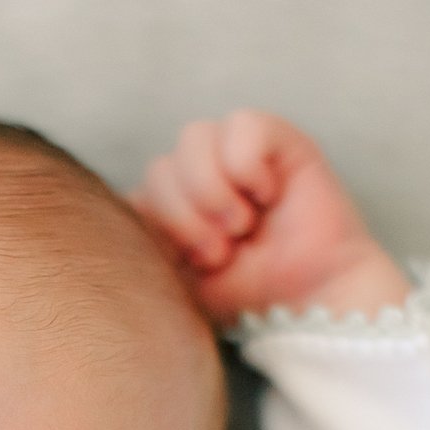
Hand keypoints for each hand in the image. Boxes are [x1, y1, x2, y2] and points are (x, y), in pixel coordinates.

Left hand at [130, 110, 409, 324]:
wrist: (306, 303)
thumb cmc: (245, 294)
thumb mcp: (177, 275)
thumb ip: (145, 237)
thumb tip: (124, 204)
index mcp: (171, 205)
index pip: (135, 193)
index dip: (158, 230)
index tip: (188, 266)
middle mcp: (201, 174)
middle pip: (159, 168)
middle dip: (184, 218)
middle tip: (220, 253)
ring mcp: (238, 154)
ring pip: (193, 139)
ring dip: (212, 192)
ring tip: (241, 227)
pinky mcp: (280, 140)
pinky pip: (241, 125)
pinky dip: (246, 165)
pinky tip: (266, 195)